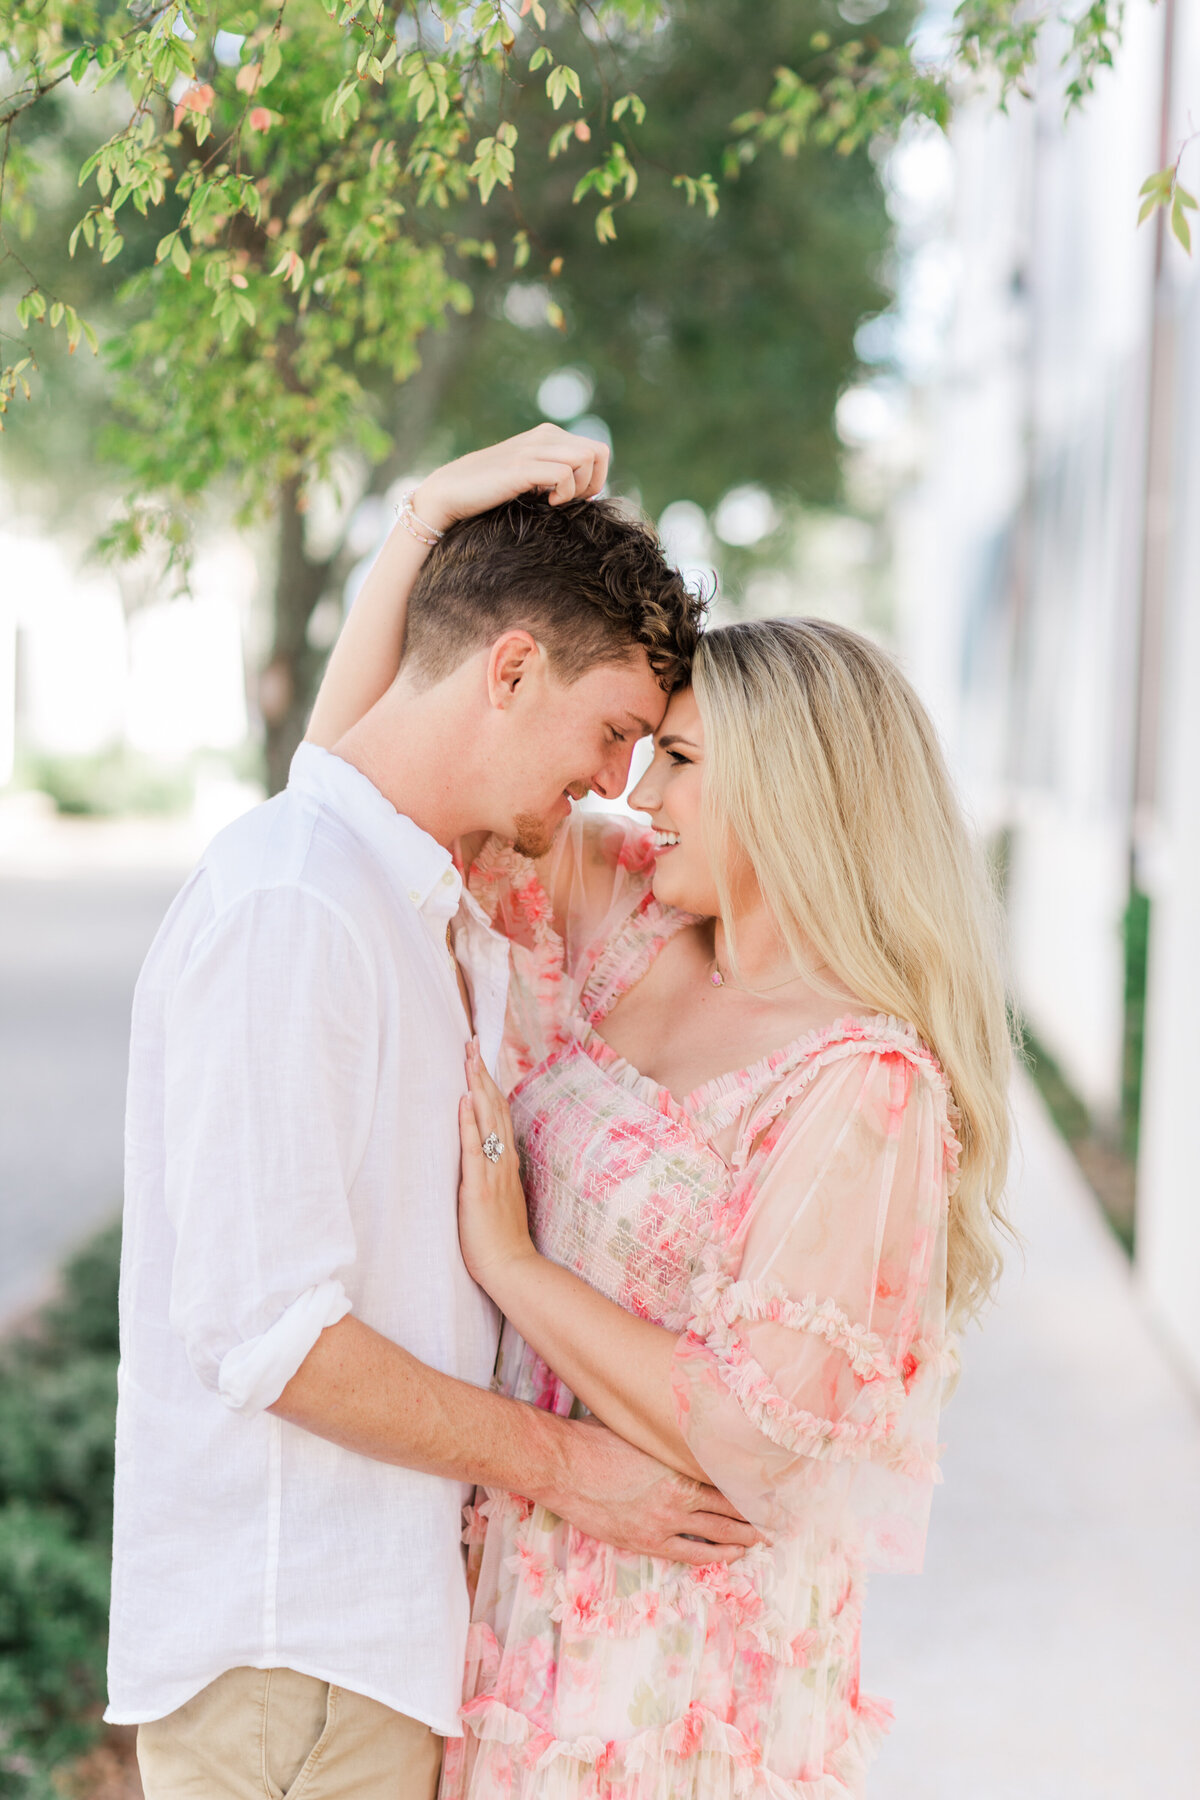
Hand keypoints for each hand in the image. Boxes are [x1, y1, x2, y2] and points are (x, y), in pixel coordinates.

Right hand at [412, 423, 609, 535]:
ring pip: (586, 459)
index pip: (598, 450)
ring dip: (579, 487)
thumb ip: (555, 474)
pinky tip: (547, 502)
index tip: (576, 497)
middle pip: (597, 453)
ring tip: (557, 501)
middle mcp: (544, 436)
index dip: (597, 478)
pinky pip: (564, 473)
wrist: (452, 492)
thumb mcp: (530, 478)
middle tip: (570, 501)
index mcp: (548, 435)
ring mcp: (533, 449)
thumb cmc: (491, 492)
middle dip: (592, 483)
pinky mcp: (521, 467)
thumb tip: (589, 492)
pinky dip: (564, 493)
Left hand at [458, 1039, 535, 1293]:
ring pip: (487, 1120)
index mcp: (507, 1162)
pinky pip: (475, 1149)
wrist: (512, 1268)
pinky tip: (463, 1100)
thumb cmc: (501, 1240)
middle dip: (481, 1074)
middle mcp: (503, 1161)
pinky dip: (469, 1122)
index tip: (479, 1059)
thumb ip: (496, 1174)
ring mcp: (493, 1172)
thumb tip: (488, 1155)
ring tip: (468, 1058)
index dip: (489, 1084)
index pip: (499, 1114)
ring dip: (476, 1087)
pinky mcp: (479, 1188)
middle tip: (471, 1043)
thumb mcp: (502, 1198)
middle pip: (494, 1107)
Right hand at [542, 1417, 759, 1567]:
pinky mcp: (646, 1541)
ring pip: (717, 1534)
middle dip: (757, 1515)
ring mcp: (664, 1522)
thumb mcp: (643, 1429)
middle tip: (781, 1519)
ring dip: (744, 1538)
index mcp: (681, 1464)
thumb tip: (691, 1421)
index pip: (730, 1478)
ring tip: (764, 1539)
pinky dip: (715, 1556)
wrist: (565, 1466)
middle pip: (731, 1508)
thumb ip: (671, 1435)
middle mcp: (680, 1495)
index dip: (754, 1485)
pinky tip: (732, 1555)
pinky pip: (691, 1554)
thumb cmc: (598, 1439)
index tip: (775, 1486)